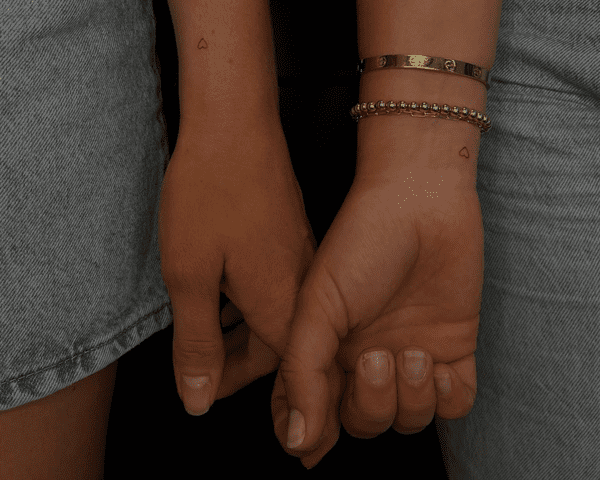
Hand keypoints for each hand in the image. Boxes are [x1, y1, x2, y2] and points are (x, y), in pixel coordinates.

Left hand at [158, 126, 316, 414]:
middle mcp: (300, 285)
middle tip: (196, 362)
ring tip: (203, 331)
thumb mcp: (189, 277)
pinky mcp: (290, 237)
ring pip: (274, 315)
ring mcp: (299, 257)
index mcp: (282, 304)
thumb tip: (198, 397)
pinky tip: (221, 292)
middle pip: (275, 346)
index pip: (276, 375)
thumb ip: (197, 343)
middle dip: (234, 361)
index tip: (198, 387)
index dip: (233, 386)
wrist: (234, 124)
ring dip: (239, 331)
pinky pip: (274, 286)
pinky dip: (247, 301)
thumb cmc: (211, 192)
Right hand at [271, 165, 482, 468]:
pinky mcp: (453, 348)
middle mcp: (365, 357)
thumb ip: (302, 374)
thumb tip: (297, 440)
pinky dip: (446, 399)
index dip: (309, 432)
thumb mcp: (316, 308)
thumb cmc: (360, 245)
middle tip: (374, 358)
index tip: (314, 442)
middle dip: (370, 406)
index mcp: (326, 350)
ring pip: (408, 419)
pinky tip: (437, 364)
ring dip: (410, 399)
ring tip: (411, 351)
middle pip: (364, 422)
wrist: (419, 201)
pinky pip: (454, 405)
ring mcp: (409, 354)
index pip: (310, 411)